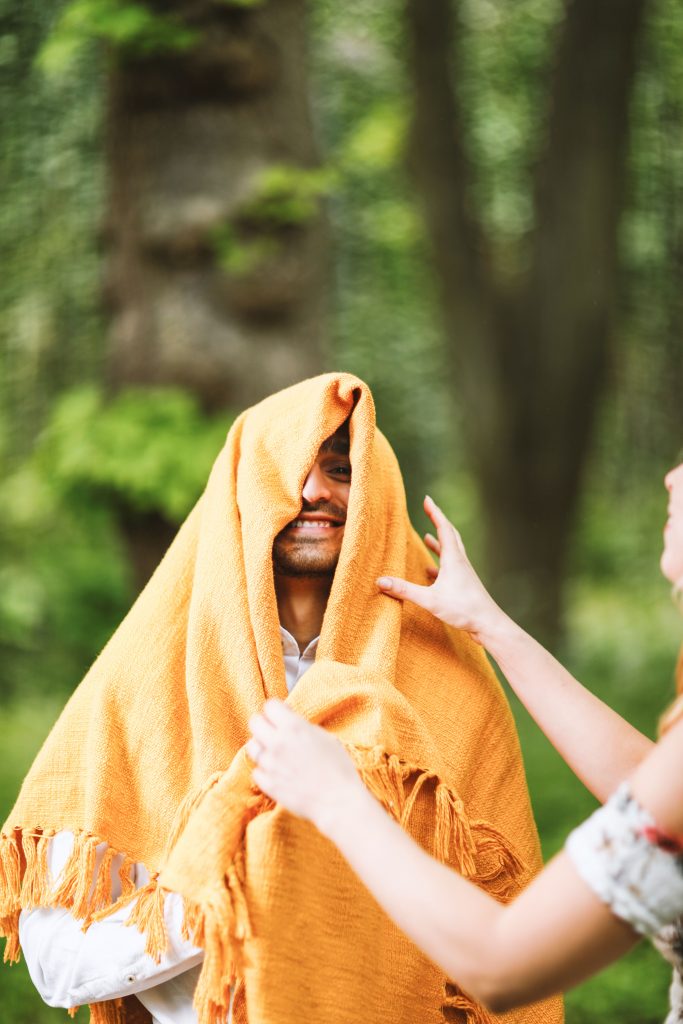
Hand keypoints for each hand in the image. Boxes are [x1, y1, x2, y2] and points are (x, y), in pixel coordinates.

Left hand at [246, 700, 367, 838]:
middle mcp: (278, 742)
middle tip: (274, 732)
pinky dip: (265, 771)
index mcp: (294, 727)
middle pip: (254, 722)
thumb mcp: (325, 737)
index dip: (276, 710)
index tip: (281, 716)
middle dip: (264, 725)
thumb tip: (288, 721)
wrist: (339, 802)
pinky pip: (257, 770)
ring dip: (262, 747)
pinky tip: (279, 773)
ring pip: (252, 746)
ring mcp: (270, 764)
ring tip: (277, 754)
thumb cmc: (339, 768)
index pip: (269, 705)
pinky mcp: (267, 784)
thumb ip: (302, 727)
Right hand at [376, 495, 505, 643]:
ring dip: (439, 542)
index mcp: (454, 559)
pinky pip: (451, 568)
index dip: (434, 513)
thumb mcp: (430, 600)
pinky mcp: (464, 585)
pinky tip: (431, 571)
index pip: (444, 528)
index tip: (427, 499)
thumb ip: (404, 590)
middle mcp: (460, 562)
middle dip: (438, 521)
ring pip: (451, 551)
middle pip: (450, 535)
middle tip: (429, 510)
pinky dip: (440, 563)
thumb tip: (380, 581)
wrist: (489, 625)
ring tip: (428, 537)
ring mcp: (464, 573)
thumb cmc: (463, 610)